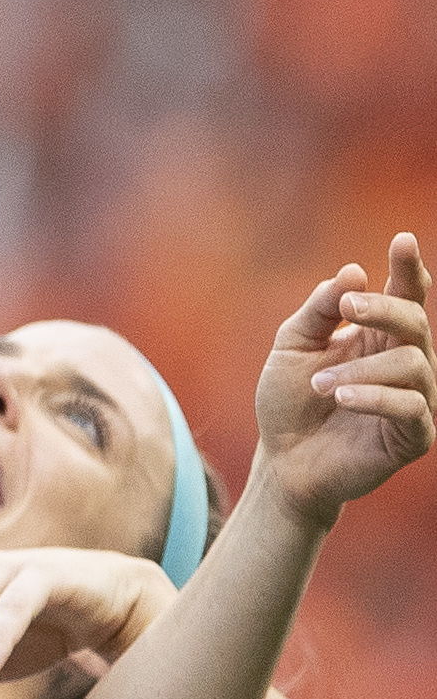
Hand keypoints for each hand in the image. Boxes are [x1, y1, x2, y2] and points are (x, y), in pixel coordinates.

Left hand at [249, 235, 435, 517]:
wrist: (283, 459)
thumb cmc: (291, 400)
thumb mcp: (293, 346)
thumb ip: (318, 309)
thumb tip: (353, 271)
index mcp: (379, 337)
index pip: (406, 297)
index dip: (409, 269)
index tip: (403, 240)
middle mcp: (406, 363)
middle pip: (416, 322)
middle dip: (384, 309)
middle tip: (347, 307)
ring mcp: (416, 400)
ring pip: (414, 364)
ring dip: (361, 369)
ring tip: (320, 385)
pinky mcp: (415, 436)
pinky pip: (411, 407)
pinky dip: (375, 396)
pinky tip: (341, 398)